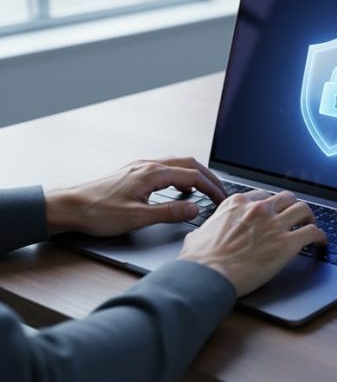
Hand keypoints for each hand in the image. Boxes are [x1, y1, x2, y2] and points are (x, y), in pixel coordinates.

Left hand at [45, 157, 226, 235]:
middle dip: (209, 178)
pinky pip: (166, 168)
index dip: (212, 188)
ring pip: (178, 164)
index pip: (193, 176)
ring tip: (206, 189)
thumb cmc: (98, 212)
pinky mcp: (134, 172)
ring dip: (195, 175)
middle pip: (189, 164)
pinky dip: (181, 175)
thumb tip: (195, 209)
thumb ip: (170, 213)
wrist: (68, 206)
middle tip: (221, 193)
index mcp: (153, 173)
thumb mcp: (138, 218)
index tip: (222, 200)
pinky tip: (180, 188)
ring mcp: (140, 167)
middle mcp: (148, 165)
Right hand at [178, 190, 326, 295]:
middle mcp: (258, 209)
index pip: (263, 196)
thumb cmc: (200, 260)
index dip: (272, 205)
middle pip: (286, 198)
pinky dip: (320, 236)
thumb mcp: (197, 235)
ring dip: (309, 217)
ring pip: (303, 209)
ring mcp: (274, 224)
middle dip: (292, 206)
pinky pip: (313, 232)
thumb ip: (206, 230)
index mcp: (237, 204)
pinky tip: (321, 242)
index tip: (275, 212)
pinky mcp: (287, 243)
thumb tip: (201, 235)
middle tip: (295, 217)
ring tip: (311, 225)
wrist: (207, 275)